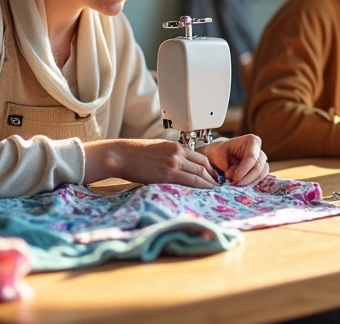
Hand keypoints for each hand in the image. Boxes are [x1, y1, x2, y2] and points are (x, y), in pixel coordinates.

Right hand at [83, 139, 217, 187]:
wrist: (121, 155)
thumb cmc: (135, 153)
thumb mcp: (158, 149)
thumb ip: (172, 156)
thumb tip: (181, 167)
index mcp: (176, 146)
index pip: (201, 157)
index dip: (210, 168)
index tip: (214, 176)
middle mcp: (178, 153)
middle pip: (203, 166)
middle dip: (212, 178)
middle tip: (218, 186)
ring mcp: (173, 162)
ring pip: (199, 174)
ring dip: (208, 184)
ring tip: (213, 191)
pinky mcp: (167, 173)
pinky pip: (188, 181)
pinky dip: (198, 187)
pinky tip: (202, 192)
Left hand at [196, 134, 269, 185]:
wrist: (220, 155)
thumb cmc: (220, 153)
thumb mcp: (221, 156)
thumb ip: (230, 167)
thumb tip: (236, 178)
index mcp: (252, 141)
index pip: (252, 157)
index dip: (244, 170)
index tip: (235, 178)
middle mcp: (259, 150)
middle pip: (258, 167)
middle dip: (246, 178)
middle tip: (234, 183)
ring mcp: (262, 161)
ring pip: (260, 175)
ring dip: (248, 182)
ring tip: (235, 182)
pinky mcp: (261, 171)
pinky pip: (260, 179)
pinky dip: (251, 184)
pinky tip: (241, 184)